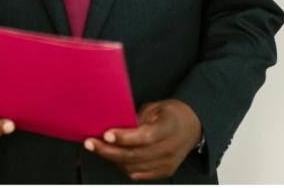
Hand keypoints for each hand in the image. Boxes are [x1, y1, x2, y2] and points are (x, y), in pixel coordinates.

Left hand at [83, 99, 202, 181]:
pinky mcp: (163, 172)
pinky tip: (114, 155)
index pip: (144, 137)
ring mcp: (167, 164)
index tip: (106, 134)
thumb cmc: (171, 114)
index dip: (124, 138)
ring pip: (132, 167)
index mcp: (169, 128)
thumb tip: (114, 127)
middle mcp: (169, 149)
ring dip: (112, 159)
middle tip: (90, 143)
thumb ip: (137, 119)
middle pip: (134, 156)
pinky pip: (137, 174)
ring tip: (98, 147)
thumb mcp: (155, 108)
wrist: (193, 126)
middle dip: (108, 151)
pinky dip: (123, 166)